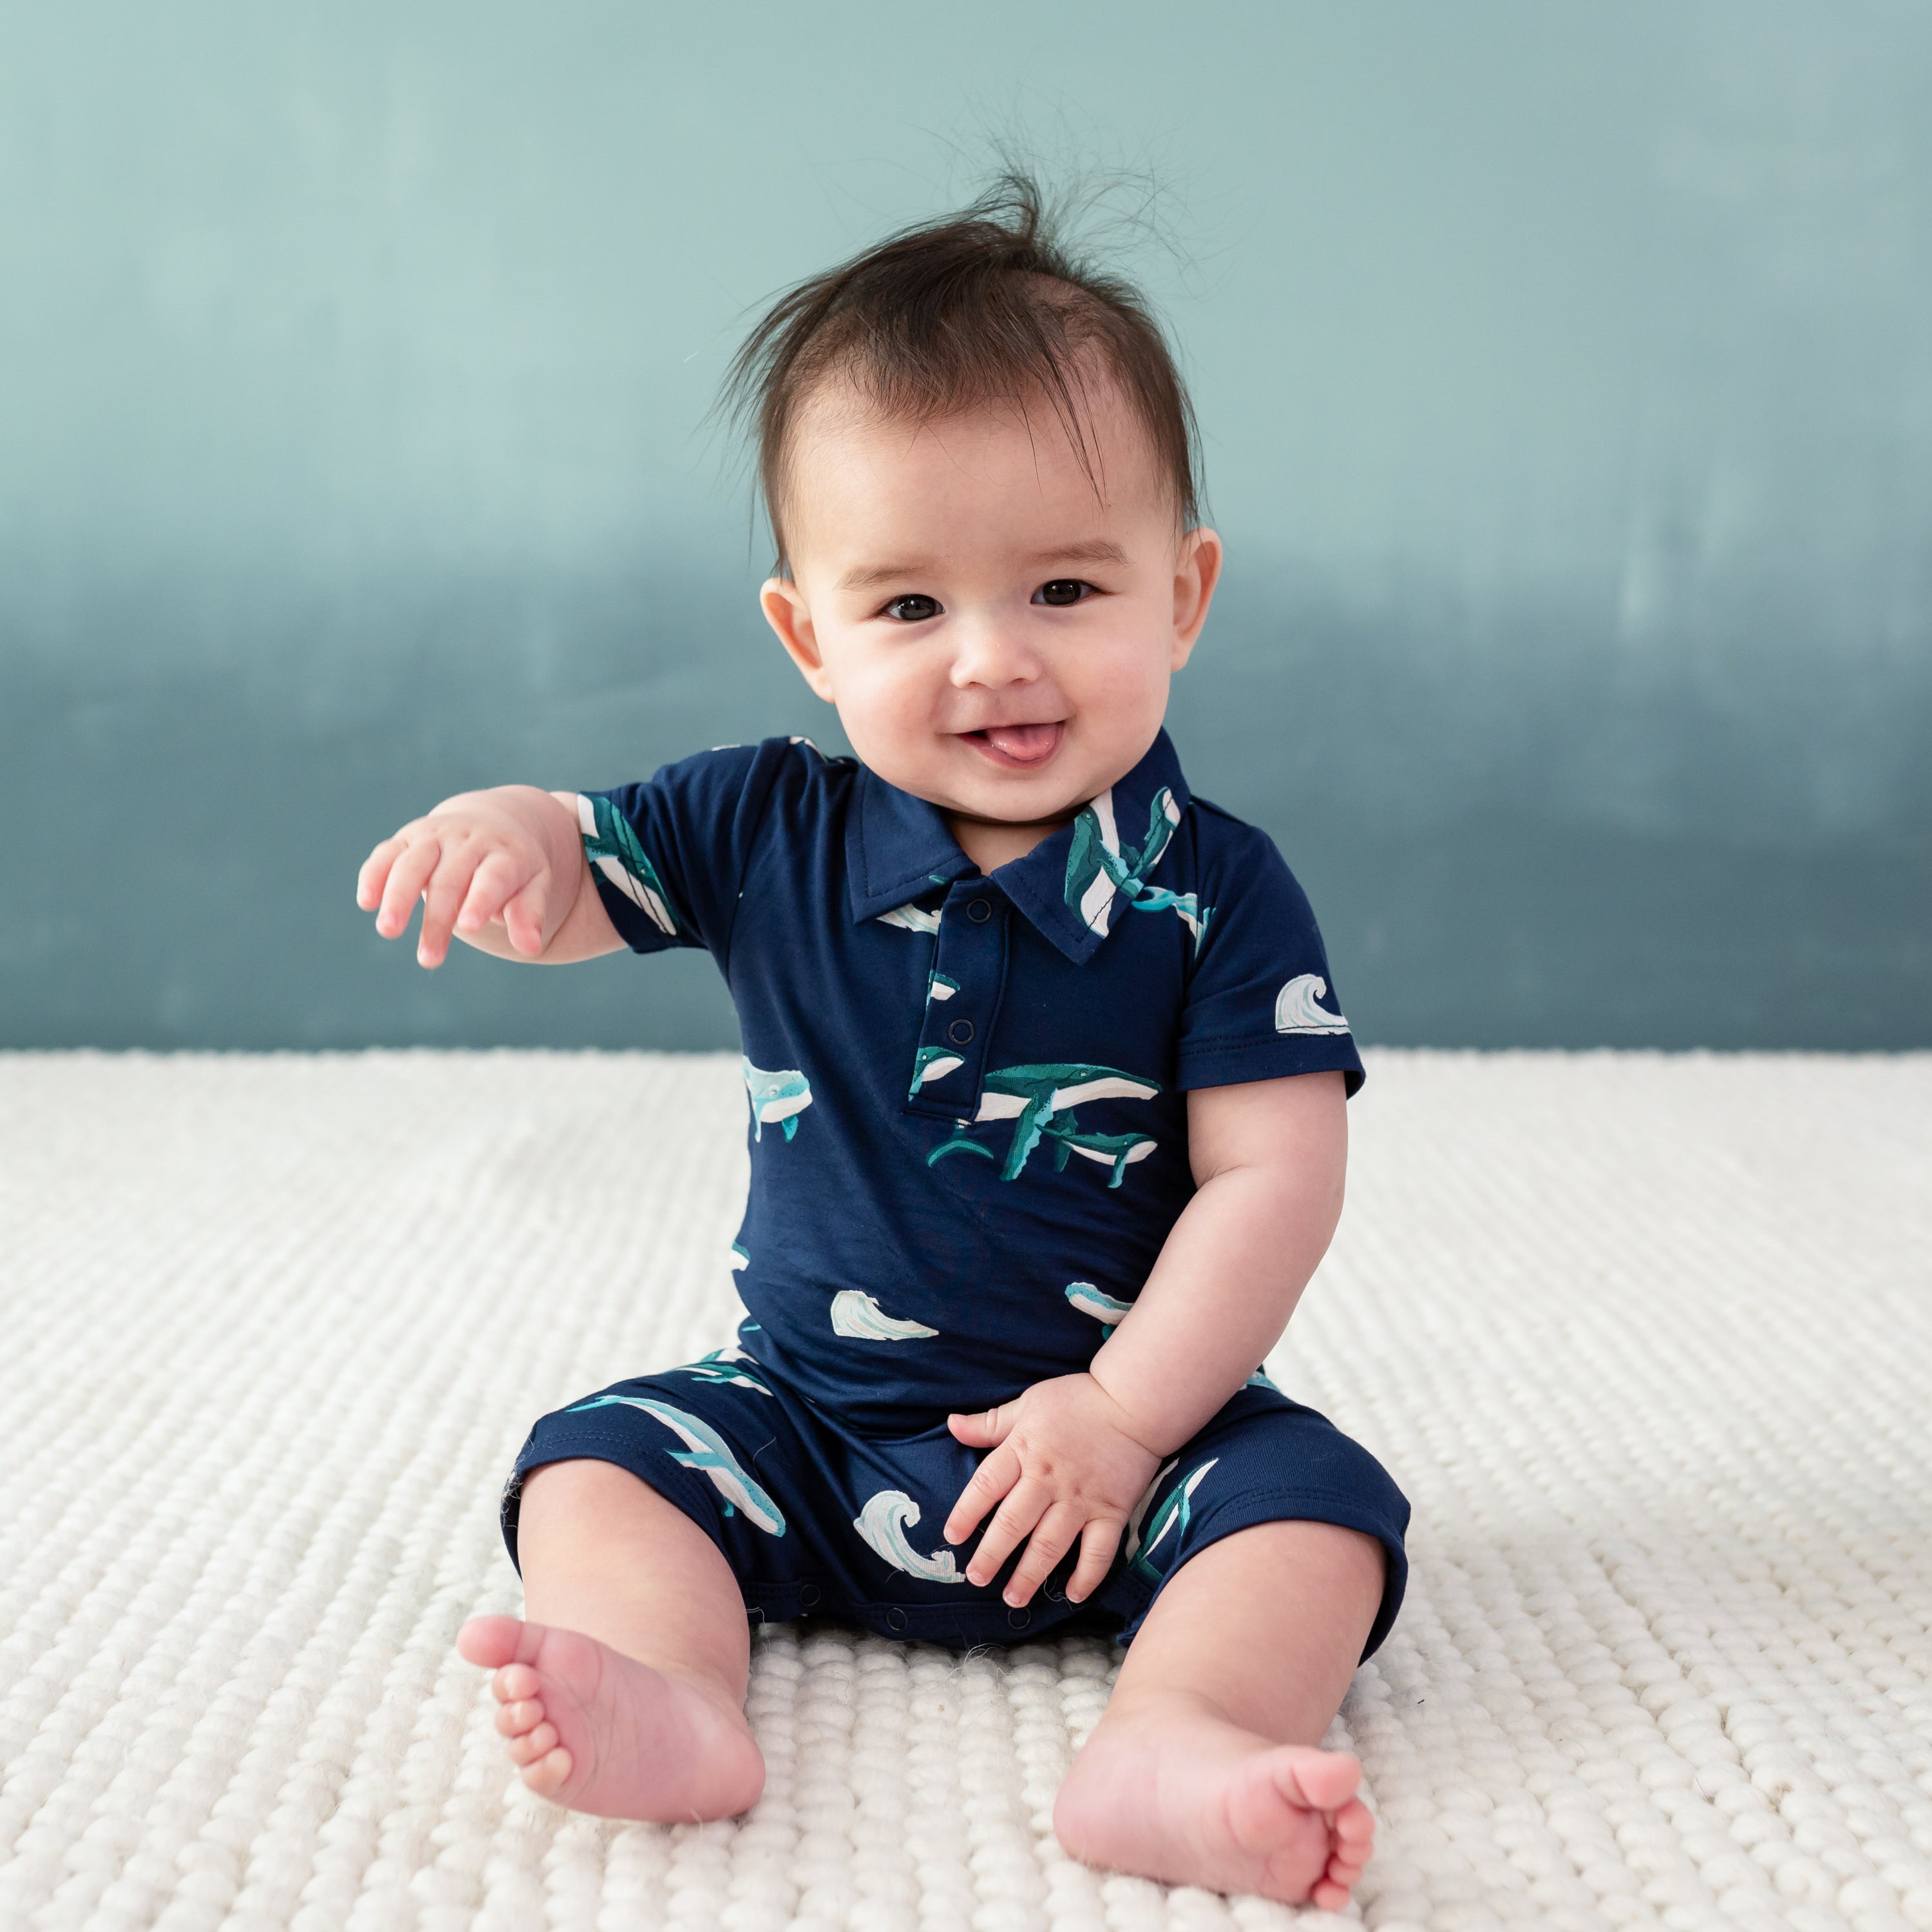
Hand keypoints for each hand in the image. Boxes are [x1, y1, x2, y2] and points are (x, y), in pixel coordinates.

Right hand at [356, 788, 571, 966]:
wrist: (495, 822)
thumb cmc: (516, 866)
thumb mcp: (535, 886)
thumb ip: (529, 914)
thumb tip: (531, 948)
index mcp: (505, 853)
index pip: (493, 876)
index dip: (481, 899)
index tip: (470, 927)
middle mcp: (467, 840)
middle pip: (450, 879)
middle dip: (437, 919)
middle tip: (429, 959)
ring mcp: (435, 836)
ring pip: (413, 863)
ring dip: (398, 897)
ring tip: (388, 931)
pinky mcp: (408, 838)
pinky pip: (387, 854)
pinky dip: (374, 875)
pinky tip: (367, 902)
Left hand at [943, 1373, 1163, 1608]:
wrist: (1134, 1402)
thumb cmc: (1077, 1400)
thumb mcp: (1028, 1403)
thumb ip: (991, 1423)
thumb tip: (951, 1424)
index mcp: (1024, 1450)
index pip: (987, 1485)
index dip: (966, 1512)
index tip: (952, 1536)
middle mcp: (1049, 1479)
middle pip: (1014, 1523)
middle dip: (992, 1554)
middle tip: (976, 1578)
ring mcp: (1082, 1499)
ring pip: (1050, 1544)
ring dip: (1030, 1574)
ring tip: (1012, 1598)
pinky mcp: (1112, 1511)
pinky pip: (1099, 1550)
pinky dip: (1087, 1575)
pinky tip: (1072, 1594)